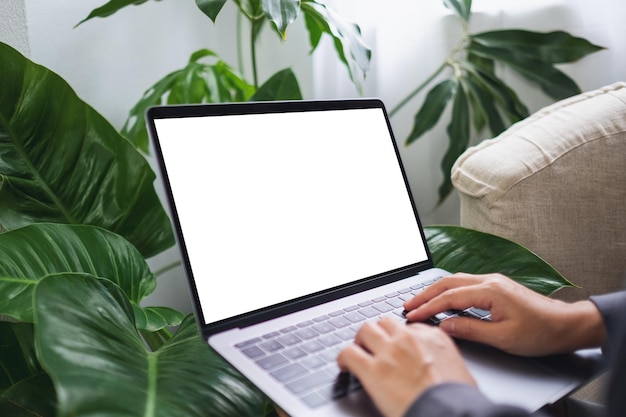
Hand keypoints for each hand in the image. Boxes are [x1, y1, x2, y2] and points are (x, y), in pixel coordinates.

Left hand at [337, 316, 474, 416]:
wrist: (448, 414)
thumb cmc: (458, 401)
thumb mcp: (460, 373)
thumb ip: (443, 362)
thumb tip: (440, 371)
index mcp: (434, 338)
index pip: (409, 327)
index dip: (400, 338)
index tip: (397, 346)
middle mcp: (409, 339)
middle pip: (385, 322)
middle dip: (379, 333)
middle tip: (374, 345)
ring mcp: (390, 351)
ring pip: (365, 329)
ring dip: (360, 340)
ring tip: (358, 350)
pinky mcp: (372, 369)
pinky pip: (348, 352)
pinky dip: (343, 358)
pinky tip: (344, 365)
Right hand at [404, 273, 605, 355]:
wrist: (566, 324)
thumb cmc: (539, 332)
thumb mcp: (503, 337)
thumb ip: (470, 329)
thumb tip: (445, 325)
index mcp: (490, 291)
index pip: (448, 297)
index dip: (427, 307)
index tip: (411, 315)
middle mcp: (489, 280)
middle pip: (447, 283)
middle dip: (424, 294)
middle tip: (406, 305)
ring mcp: (493, 281)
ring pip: (455, 280)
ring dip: (435, 290)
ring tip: (419, 301)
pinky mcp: (496, 286)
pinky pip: (465, 283)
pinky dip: (448, 290)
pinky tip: (443, 298)